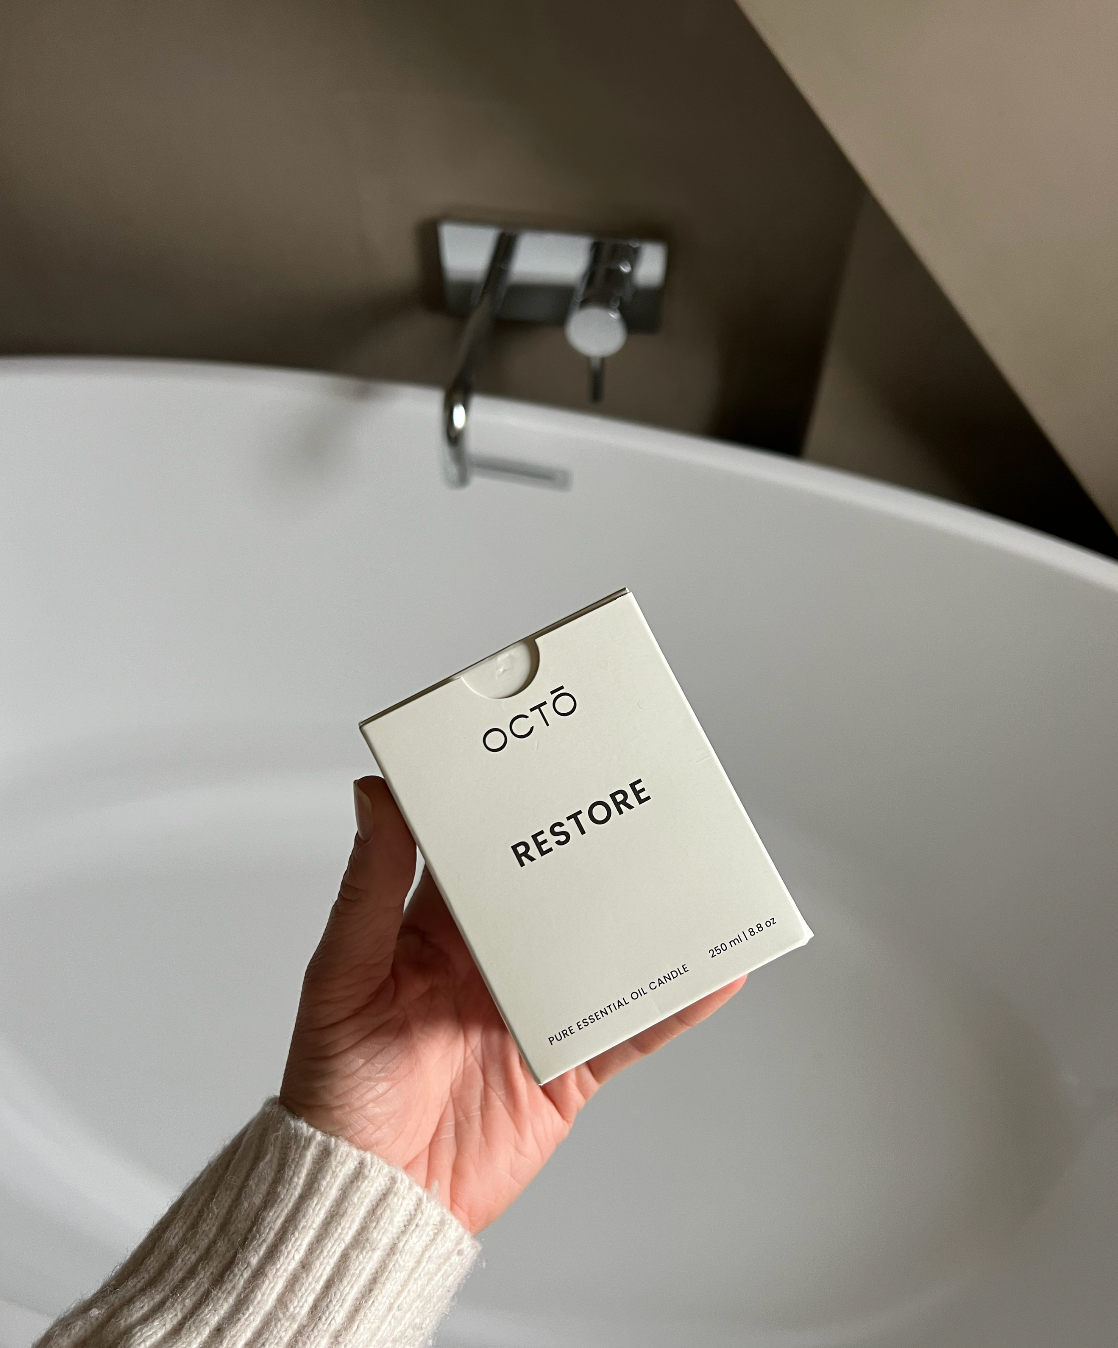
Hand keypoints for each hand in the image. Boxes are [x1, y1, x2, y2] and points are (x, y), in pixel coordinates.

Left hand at [279, 775, 744, 1233]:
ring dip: (646, 918)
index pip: (481, 847)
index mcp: (435, 928)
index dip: (510, 802)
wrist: (372, 1199)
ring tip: (692, 871)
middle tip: (636, 797)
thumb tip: (372, 791)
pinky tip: (711, 972)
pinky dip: (674, 1003)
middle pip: (555, 891)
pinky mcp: (567, 1067)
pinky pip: (630, 1027)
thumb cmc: (336, 1089)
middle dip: (593, 849)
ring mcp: (534, 1011)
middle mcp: (491, 960)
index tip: (544, 752)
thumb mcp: (343, 976)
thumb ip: (368, 887)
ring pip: (603, 950)